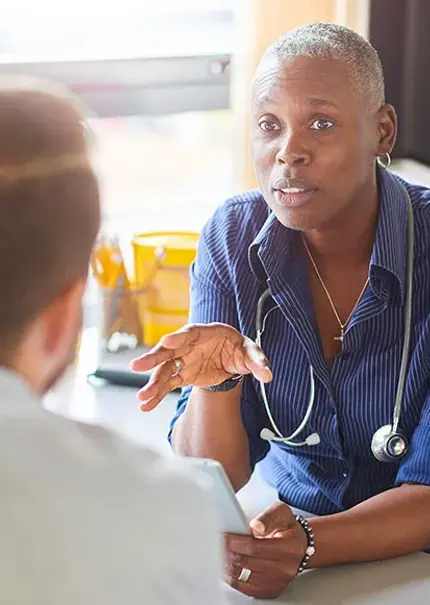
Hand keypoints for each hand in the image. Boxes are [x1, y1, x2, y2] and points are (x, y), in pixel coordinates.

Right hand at [130, 322, 271, 409]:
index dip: (179, 336)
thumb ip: (258, 360)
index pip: (190, 332)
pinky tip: (146, 407)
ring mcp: (182, 360)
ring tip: (142, 398)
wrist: (231, 358)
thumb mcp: (250, 351)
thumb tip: (267, 374)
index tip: (167, 341)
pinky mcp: (181, 375)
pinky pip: (166, 385)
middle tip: (138, 365)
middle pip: (168, 350)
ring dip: (152, 383)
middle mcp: (188, 345)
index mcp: (205, 333)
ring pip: (164, 370)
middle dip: (154, 357)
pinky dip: (157, 395)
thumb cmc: (238, 348)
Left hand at [224, 503, 306, 599]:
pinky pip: (248, 589)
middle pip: (248, 563)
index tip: (223, 537)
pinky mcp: (272, 590)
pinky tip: (228, 569)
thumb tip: (256, 527)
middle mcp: (285, 568)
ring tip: (220, 555)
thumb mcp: (282, 513)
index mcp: (288, 547)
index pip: (255, 547)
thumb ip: (268, 517)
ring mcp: (278, 582)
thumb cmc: (288, 528)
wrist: (300, 546)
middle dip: (228, 553)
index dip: (235, 542)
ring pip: (245, 577)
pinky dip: (234, 579)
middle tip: (217, 545)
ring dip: (228, 566)